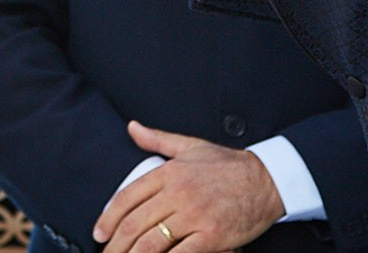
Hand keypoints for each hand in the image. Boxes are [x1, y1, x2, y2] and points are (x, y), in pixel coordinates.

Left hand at [93, 121, 283, 252]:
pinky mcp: (211, 236)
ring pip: (150, 242)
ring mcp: (194, 215)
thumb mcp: (191, 146)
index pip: (127, 196)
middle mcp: (178, 193)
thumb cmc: (229, 165)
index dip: (108, 218)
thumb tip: (132, 127)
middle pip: (134, 223)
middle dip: (115, 245)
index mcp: (170, 171)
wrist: (268, 180)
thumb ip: (157, 139)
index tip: (99, 233)